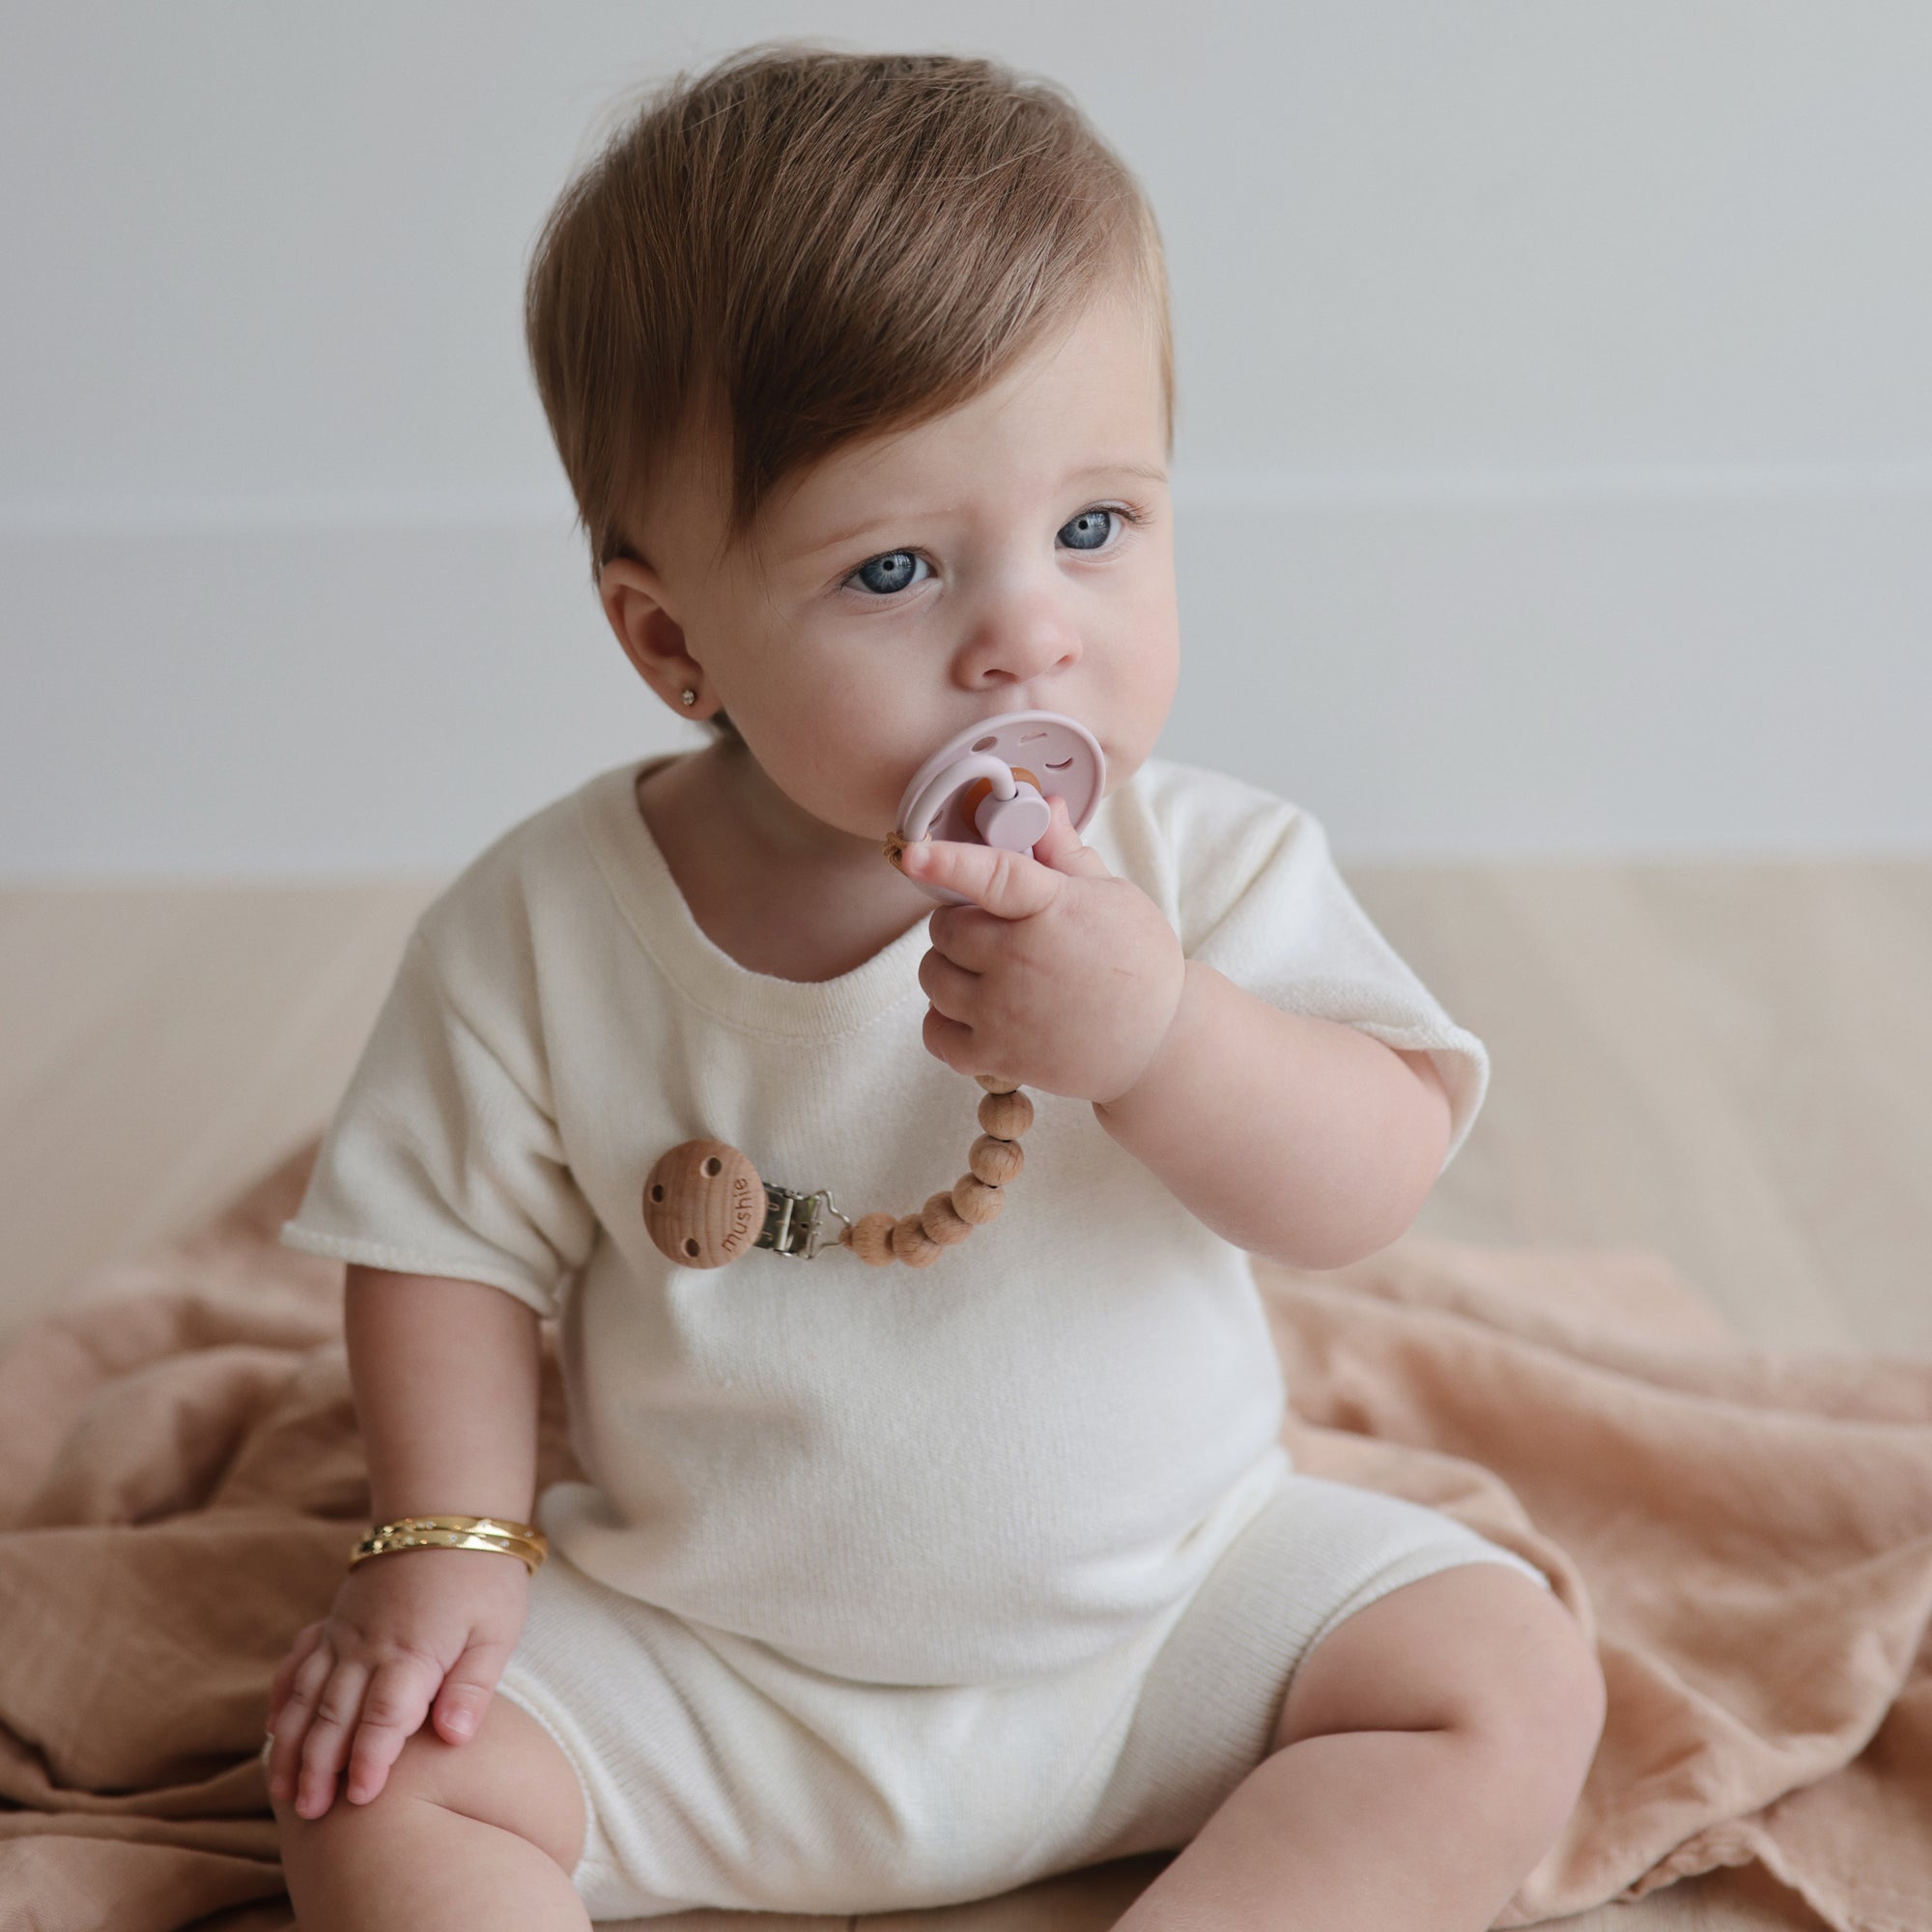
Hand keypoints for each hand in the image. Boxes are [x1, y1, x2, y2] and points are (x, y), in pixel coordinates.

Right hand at [264, 1546, 530, 1819]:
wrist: (449, 1512)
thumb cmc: (484, 1574)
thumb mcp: (498, 1628)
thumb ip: (474, 1684)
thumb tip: (456, 1737)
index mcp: (413, 1651)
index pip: (384, 1717)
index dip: (371, 1759)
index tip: (362, 1798)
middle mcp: (369, 1645)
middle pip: (335, 1715)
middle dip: (320, 1767)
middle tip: (311, 1815)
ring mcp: (345, 1632)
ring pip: (307, 1696)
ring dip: (292, 1744)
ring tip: (282, 1791)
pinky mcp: (335, 1621)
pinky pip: (299, 1662)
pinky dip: (283, 1696)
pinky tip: (272, 1729)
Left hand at [903, 794, 1185, 1104]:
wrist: (1160, 1042)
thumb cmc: (1137, 960)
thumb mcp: (1112, 896)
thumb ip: (1065, 853)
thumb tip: (1045, 803)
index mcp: (1052, 910)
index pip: (993, 876)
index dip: (947, 862)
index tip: (910, 853)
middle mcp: (1022, 961)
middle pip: (945, 928)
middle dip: (960, 924)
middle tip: (992, 932)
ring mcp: (1005, 1012)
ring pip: (933, 976)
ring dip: (948, 969)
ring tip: (986, 971)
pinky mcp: (998, 1056)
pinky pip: (935, 1034)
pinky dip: (943, 1021)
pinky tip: (973, 1010)